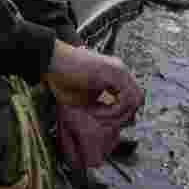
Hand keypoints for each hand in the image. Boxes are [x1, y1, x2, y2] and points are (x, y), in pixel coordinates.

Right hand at [42, 41, 143, 169]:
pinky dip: (113, 111)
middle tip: (101, 123)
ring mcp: (119, 71)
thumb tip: (112, 127)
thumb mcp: (82, 100)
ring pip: (135, 102)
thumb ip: (100, 108)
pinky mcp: (115, 72)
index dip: (121, 115)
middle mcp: (120, 72)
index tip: (105, 124)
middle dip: (122, 117)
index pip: (131, 99)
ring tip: (96, 117)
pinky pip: (125, 99)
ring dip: (116, 116)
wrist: (51, 61)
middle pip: (137, 101)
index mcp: (114, 77)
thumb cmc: (61, 79)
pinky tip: (96, 112)